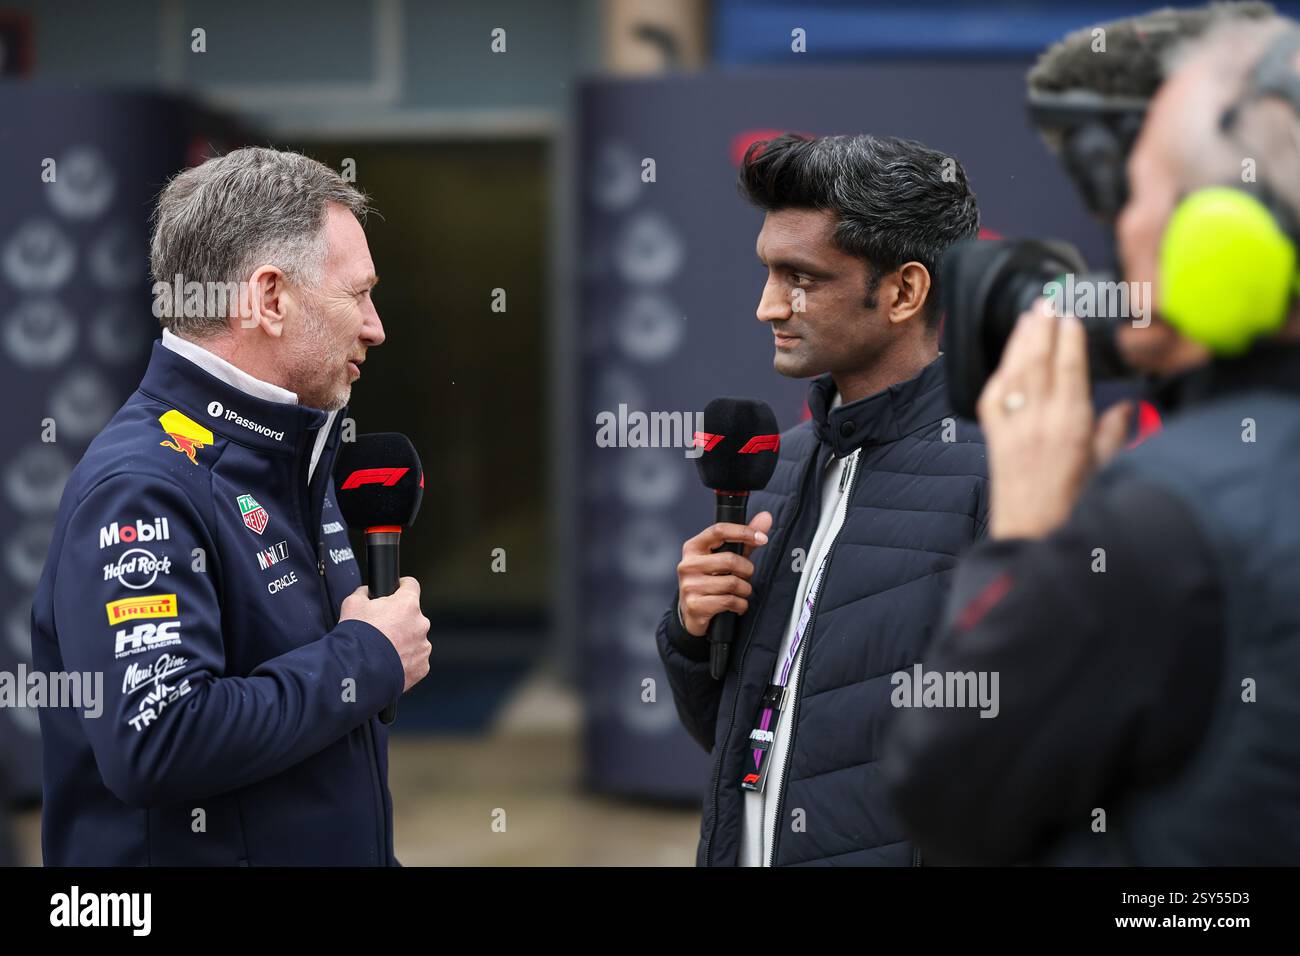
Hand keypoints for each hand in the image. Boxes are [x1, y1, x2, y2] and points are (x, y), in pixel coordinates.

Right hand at [340, 577, 431, 692]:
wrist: (359, 671)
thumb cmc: (357, 637)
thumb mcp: (352, 604)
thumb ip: (364, 593)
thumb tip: (367, 592)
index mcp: (407, 604)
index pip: (411, 585)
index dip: (402, 587)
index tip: (398, 590)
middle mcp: (420, 623)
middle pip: (412, 616)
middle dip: (399, 620)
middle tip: (381, 629)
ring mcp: (423, 646)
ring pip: (415, 638)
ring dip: (403, 641)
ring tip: (384, 650)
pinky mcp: (422, 666)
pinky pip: (415, 659)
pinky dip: (405, 660)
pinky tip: (389, 662)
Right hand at [676, 512, 772, 637]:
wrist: (692, 612)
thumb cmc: (710, 580)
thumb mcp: (723, 558)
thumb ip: (744, 539)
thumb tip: (765, 517)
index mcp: (693, 547)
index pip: (719, 530)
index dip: (743, 532)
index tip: (761, 538)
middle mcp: (687, 564)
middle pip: (730, 559)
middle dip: (747, 570)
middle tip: (746, 576)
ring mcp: (689, 585)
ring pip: (732, 583)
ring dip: (745, 590)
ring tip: (740, 592)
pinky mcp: (695, 605)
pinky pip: (729, 601)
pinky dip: (740, 605)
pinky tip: (736, 605)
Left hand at [977, 299, 1132, 538]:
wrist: (1032, 535)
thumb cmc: (1075, 505)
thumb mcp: (1108, 468)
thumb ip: (1117, 432)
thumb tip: (1126, 406)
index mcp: (1072, 426)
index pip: (1070, 368)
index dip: (1068, 337)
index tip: (1070, 313)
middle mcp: (1039, 421)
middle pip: (1040, 362)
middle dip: (1042, 327)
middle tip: (1048, 300)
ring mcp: (1013, 427)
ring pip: (1015, 372)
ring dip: (1021, 340)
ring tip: (1029, 315)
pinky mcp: (994, 437)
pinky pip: (994, 396)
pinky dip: (1002, 372)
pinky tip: (1008, 357)